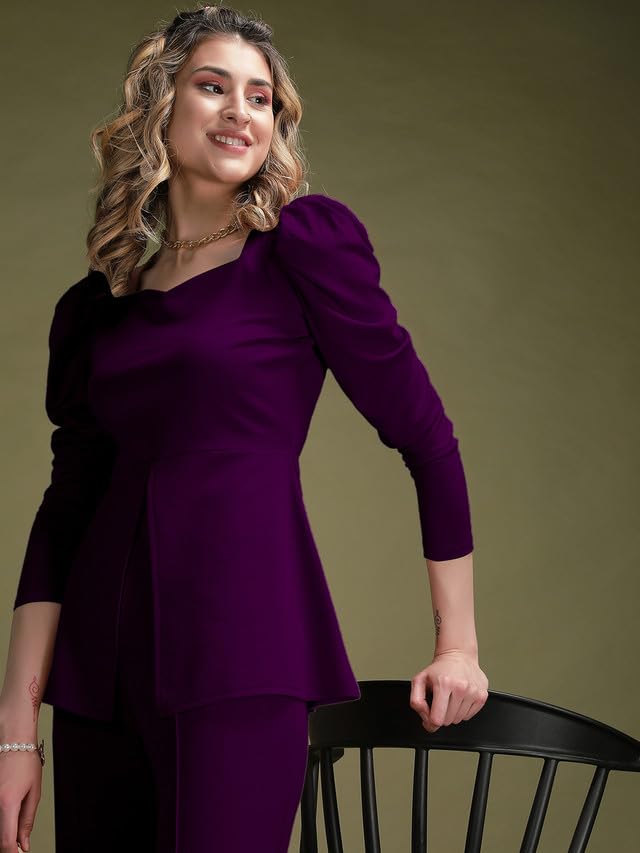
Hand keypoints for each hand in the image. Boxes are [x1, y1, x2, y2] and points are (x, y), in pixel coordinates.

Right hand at [0, 712, 41, 852]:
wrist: (13, 741)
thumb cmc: (25, 762)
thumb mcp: (34, 792)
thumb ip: (27, 821)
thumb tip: (23, 844)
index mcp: (7, 802)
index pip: (5, 841)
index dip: (11, 852)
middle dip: (8, 843)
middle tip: (18, 843)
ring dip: (4, 830)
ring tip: (13, 827)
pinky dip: (0, 819)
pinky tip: (7, 816)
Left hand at [410, 650, 488, 732]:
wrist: (458, 655)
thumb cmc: (439, 669)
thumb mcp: (420, 680)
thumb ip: (416, 701)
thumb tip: (426, 719)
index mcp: (444, 684)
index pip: (437, 719)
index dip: (430, 721)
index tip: (430, 714)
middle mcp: (461, 687)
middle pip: (448, 721)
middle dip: (441, 715)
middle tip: (440, 701)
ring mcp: (473, 692)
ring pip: (459, 719)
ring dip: (452, 713)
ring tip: (450, 697)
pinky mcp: (482, 695)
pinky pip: (469, 716)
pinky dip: (462, 711)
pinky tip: (459, 698)